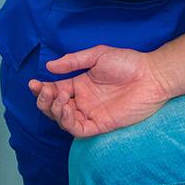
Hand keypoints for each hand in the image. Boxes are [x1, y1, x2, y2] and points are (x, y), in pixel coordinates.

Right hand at [29, 45, 170, 137]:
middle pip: (54, 108)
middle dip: (44, 101)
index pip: (54, 91)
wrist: (151, 76)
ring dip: (54, 111)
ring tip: (58, 99)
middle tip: (45, 91)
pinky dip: (67, 122)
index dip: (41, 89)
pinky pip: (78, 129)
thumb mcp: (98, 55)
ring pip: (63, 120)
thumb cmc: (128, 63)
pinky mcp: (101, 124)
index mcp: (80, 85)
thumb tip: (49, 67)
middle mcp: (83, 101)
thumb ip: (74, 61)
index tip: (33, 83)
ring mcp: (91, 114)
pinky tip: (67, 108)